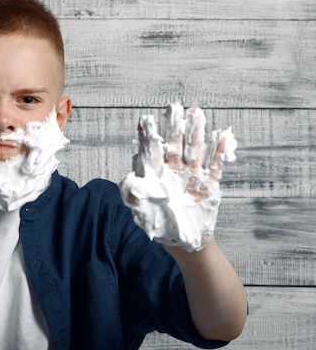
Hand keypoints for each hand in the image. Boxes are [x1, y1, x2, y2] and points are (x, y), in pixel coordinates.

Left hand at [118, 103, 235, 251]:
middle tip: (173, 106)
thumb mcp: (142, 214)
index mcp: (155, 176)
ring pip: (194, 149)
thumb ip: (134, 197)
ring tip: (196, 112)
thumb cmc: (160, 226)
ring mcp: (192, 175)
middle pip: (173, 144)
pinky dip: (219, 151)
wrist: (184, 242)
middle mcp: (173, 171)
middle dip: (173, 126)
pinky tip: (222, 134)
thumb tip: (127, 181)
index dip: (148, 135)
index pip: (151, 151)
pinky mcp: (209, 184)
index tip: (146, 119)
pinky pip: (215, 165)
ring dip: (196, 132)